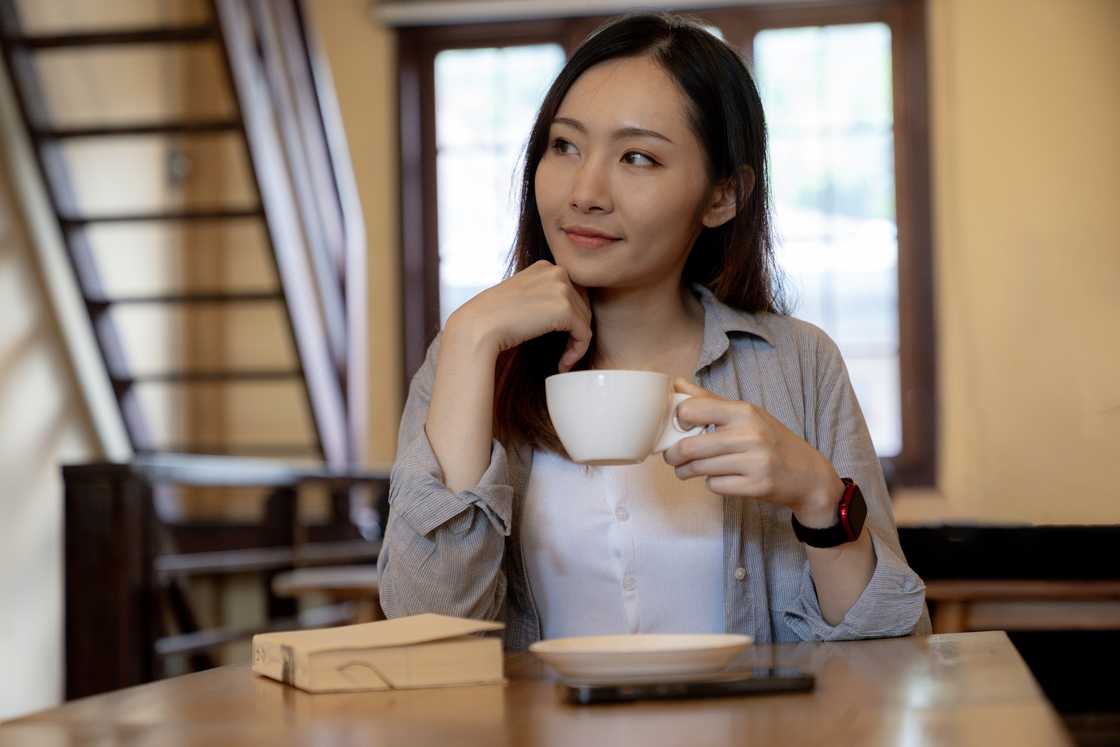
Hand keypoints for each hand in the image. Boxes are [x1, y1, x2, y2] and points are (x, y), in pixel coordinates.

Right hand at [445, 260, 592, 370]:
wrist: (479, 327)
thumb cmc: (494, 318)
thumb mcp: (521, 296)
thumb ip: (542, 296)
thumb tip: (565, 314)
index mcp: (545, 267)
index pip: (573, 293)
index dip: (570, 318)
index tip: (560, 338)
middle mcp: (556, 271)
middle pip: (582, 306)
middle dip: (576, 330)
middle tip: (564, 352)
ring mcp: (562, 288)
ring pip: (585, 322)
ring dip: (576, 344)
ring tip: (562, 360)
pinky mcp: (565, 309)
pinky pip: (584, 335)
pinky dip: (576, 352)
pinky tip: (562, 363)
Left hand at [663, 379, 844, 526]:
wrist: (807, 474)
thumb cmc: (771, 439)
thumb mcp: (745, 413)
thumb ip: (708, 400)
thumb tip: (676, 383)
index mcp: (743, 411)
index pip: (691, 409)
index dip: (678, 419)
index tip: (680, 427)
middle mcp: (749, 435)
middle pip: (689, 446)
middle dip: (673, 455)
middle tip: (672, 457)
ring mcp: (754, 462)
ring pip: (698, 468)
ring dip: (685, 471)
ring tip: (687, 469)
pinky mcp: (755, 486)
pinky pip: (714, 486)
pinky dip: (711, 483)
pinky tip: (721, 477)